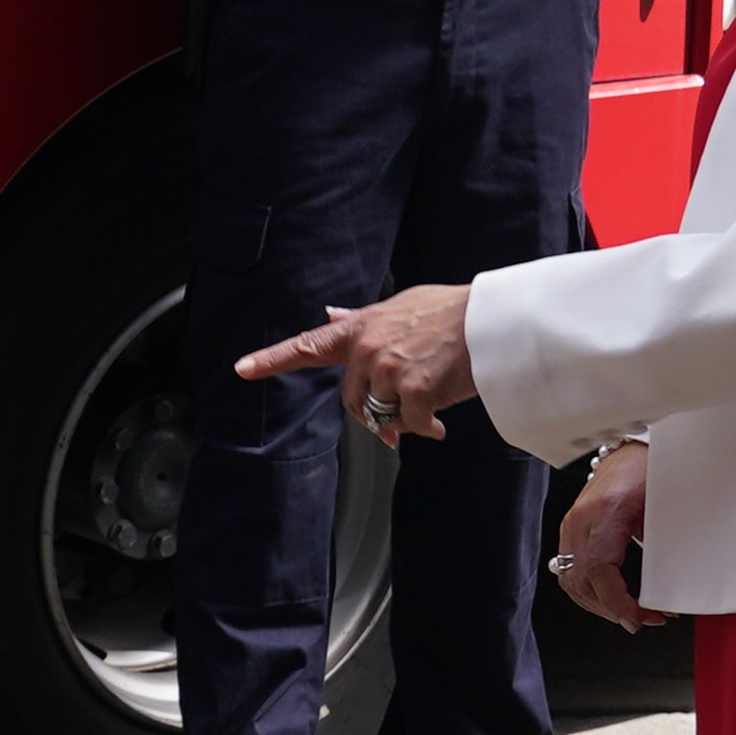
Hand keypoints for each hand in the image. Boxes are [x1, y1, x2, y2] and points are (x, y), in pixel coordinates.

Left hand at [238, 285, 477, 444]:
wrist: (493, 321)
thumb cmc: (454, 312)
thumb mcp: (402, 306)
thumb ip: (363, 318)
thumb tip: (330, 314)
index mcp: (361, 327)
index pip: (308, 344)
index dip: (272, 359)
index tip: (242, 368)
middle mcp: (368, 348)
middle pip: (351, 399)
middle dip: (374, 412)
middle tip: (401, 414)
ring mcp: (388, 369)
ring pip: (382, 414)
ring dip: (405, 420)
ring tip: (430, 408)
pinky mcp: (413, 389)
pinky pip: (409, 424)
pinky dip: (426, 428)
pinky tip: (441, 421)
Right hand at [550, 440, 660, 633]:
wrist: (633, 448)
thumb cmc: (651, 469)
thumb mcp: (665, 507)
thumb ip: (667, 546)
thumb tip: (673, 587)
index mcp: (606, 512)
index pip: (599, 570)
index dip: (617, 602)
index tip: (639, 618)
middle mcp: (580, 520)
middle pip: (581, 581)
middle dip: (613, 610)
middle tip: (645, 619)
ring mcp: (571, 524)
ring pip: (571, 581)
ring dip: (600, 604)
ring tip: (631, 613)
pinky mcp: (572, 529)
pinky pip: (570, 570)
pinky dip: (590, 591)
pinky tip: (612, 598)